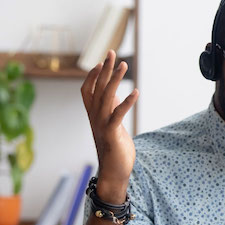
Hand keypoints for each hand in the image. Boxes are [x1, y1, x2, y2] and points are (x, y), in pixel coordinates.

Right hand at [81, 50, 138, 202]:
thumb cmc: (115, 148)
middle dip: (105, 69)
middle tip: (112, 52)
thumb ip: (112, 110)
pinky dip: (126, 102)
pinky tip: (136, 92)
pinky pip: (118, 114)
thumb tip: (116, 94)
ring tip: (124, 65)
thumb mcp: (113, 126)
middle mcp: (95, 117)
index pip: (88, 90)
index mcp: (94, 115)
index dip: (93, 75)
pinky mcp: (112, 133)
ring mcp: (102, 125)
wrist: (114, 172)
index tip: (102, 61)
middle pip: (98, 88)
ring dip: (115, 79)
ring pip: (106, 97)